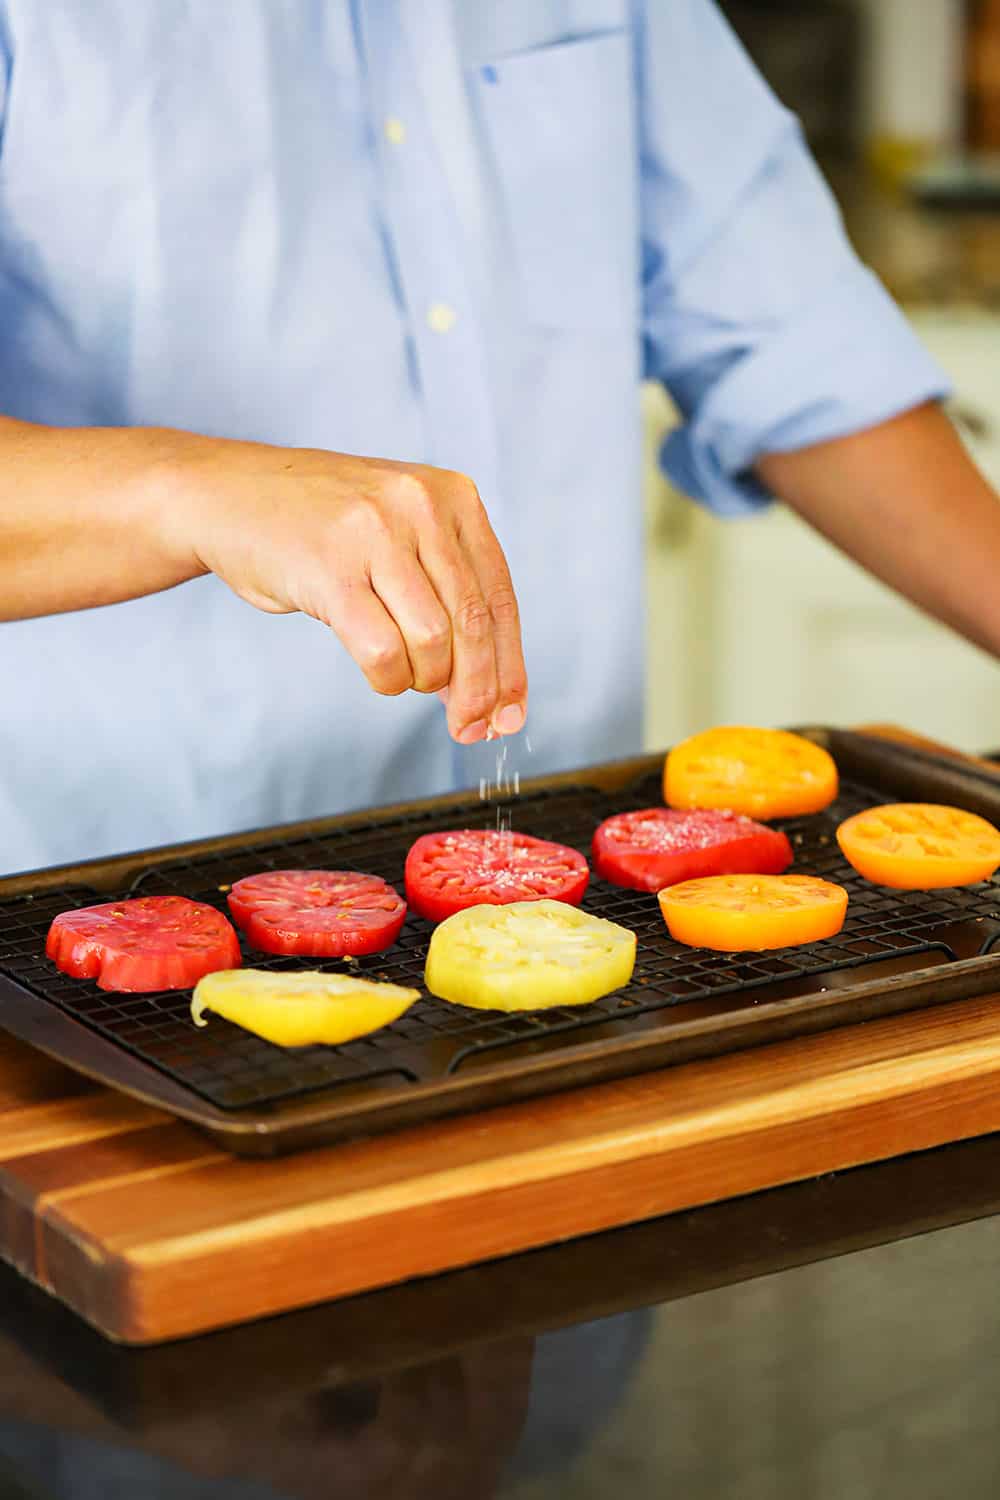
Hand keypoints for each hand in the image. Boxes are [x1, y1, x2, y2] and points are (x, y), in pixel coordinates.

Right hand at [155, 436, 527, 743]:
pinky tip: (381, 675)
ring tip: (405, 676)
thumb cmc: (320, 527)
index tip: (509, 714)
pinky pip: (383, 650)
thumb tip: (487, 690)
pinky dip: (389, 678)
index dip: (509, 665)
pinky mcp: (330, 568)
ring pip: (434, 640)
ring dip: (424, 679)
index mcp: (452, 496)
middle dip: (477, 690)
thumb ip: (445, 596)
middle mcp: (420, 506)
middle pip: (472, 622)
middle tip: (468, 728)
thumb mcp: (398, 534)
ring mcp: (374, 533)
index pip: (497, 597)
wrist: (228, 495)